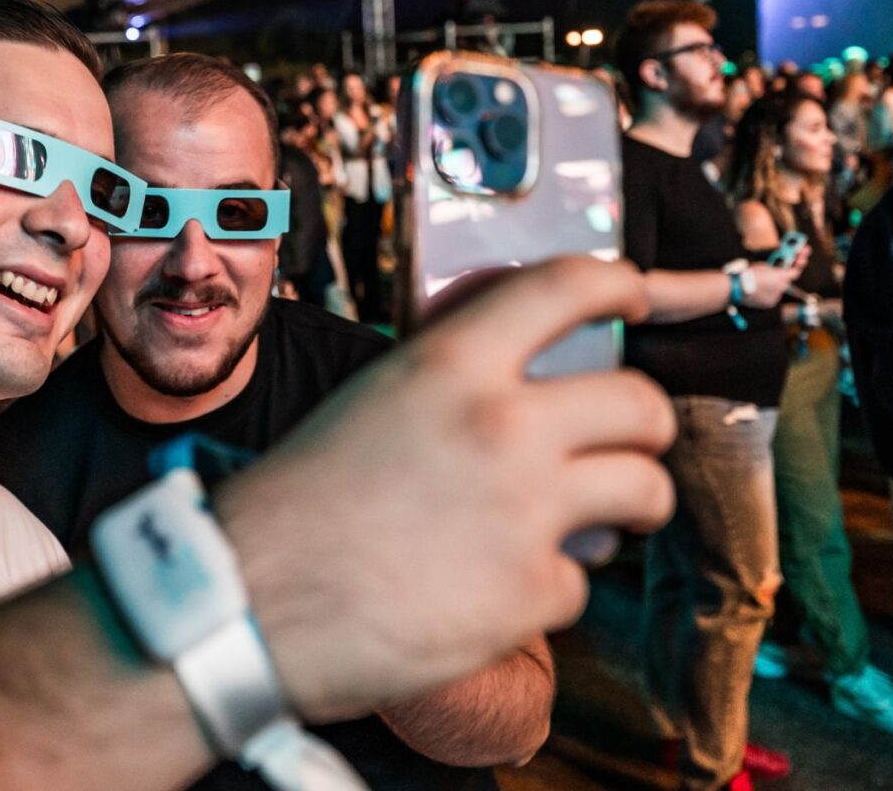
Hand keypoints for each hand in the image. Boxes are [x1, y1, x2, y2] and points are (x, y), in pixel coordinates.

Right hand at [215, 256, 674, 720]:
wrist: (247, 604)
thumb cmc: (297, 503)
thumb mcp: (372, 400)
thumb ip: (453, 380)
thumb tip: (524, 379)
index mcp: (452, 363)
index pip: (569, 287)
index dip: (620, 288)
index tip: (634, 302)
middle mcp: (502, 425)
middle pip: (639, 404)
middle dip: (643, 428)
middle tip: (624, 444)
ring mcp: (524, 511)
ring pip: (644, 491)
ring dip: (630, 506)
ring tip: (596, 522)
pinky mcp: (529, 593)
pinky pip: (581, 582)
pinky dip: (548, 591)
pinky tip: (495, 591)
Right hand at [743, 257, 805, 308]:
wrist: (738, 287)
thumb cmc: (749, 274)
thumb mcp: (763, 265)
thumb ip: (774, 268)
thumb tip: (778, 269)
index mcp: (781, 276)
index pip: (795, 271)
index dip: (796, 266)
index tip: (798, 261)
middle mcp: (782, 287)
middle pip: (786, 281)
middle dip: (783, 277)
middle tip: (775, 273)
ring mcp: (776, 297)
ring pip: (779, 290)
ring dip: (774, 286)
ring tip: (762, 282)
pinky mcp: (770, 303)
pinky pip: (773, 297)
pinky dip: (769, 293)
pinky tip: (760, 290)